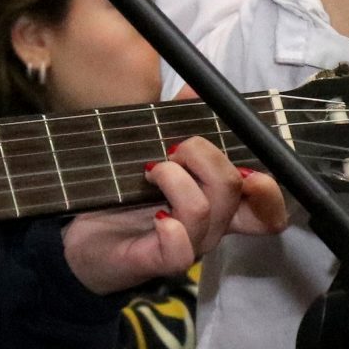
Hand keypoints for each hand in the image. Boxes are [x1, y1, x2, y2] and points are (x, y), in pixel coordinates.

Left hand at [61, 134, 287, 295]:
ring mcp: (186, 246)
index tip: (244, 166)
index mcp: (216, 204)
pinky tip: (155, 215)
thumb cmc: (121, 198)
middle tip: (171, 151)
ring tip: (149, 173)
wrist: (78, 240)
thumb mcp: (151, 155)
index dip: (270, 191)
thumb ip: (177, 124)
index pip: (267, 210)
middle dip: (203, 155)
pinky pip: (179, 248)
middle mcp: (209, 227)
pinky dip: (170, 226)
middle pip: (234, 190)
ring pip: (204, 210)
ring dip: (175, 179)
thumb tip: (195, 87)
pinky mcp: (154, 261)